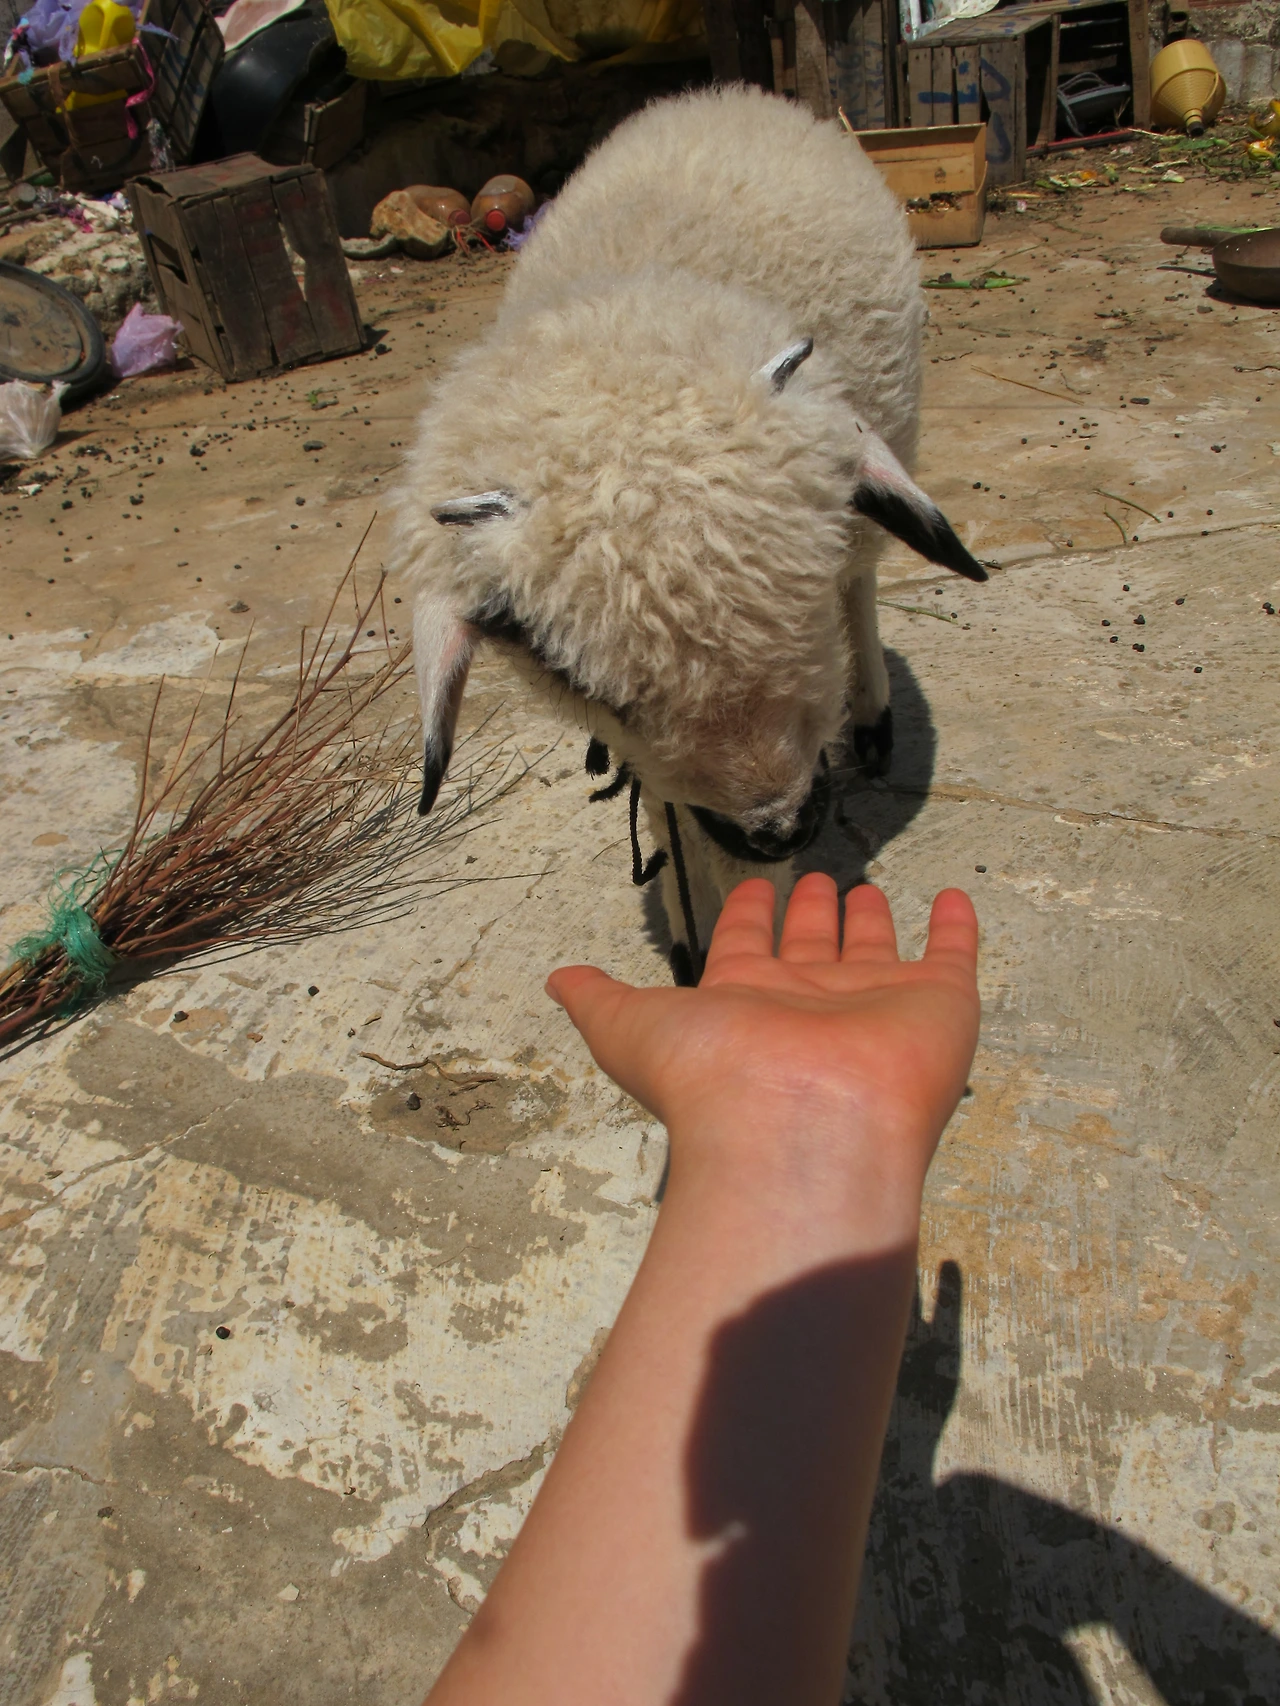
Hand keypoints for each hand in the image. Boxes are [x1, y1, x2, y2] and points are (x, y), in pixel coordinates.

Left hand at [547, 874, 978, 1224]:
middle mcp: (811, 1005)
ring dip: (869, 922)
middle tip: (817, 882)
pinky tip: (955, 901)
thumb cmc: (713, 1080)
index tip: (751, 887)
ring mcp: (876, 1006)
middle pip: (811, 951)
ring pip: (874, 952)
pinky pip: (952, 957)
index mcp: (747, 1003)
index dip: (746, 918)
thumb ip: (600, 1000)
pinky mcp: (937, 1006)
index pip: (745, 949)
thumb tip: (554, 981)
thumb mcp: (632, 1028)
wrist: (802, 1127)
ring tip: (864, 889)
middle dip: (810, 917)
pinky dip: (957, 929)